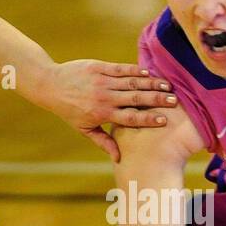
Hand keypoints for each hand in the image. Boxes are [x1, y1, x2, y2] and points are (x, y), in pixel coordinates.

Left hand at [36, 61, 175, 162]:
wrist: (51, 84)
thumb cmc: (69, 110)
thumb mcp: (84, 129)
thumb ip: (103, 142)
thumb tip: (118, 158)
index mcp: (102, 114)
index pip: (129, 117)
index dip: (147, 118)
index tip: (163, 120)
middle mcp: (104, 97)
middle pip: (135, 98)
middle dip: (156, 99)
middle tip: (174, 100)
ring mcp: (102, 81)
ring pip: (131, 82)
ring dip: (151, 83)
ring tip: (168, 85)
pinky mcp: (99, 67)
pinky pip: (121, 69)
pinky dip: (136, 70)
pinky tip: (149, 73)